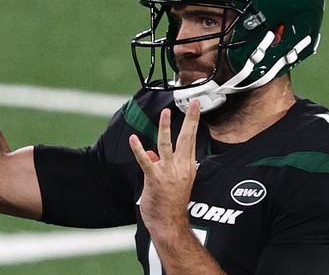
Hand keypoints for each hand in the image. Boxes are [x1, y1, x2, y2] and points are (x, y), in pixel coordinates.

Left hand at [129, 99, 199, 237]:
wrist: (169, 225)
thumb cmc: (170, 205)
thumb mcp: (173, 182)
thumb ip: (163, 165)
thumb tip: (152, 154)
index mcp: (188, 167)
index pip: (191, 140)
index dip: (193, 123)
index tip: (195, 108)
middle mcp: (181, 167)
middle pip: (187, 138)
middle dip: (191, 119)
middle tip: (194, 103)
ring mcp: (168, 173)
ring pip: (167, 145)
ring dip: (166, 128)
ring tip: (166, 113)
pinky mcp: (155, 179)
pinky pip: (145, 161)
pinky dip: (138, 150)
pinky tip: (133, 139)